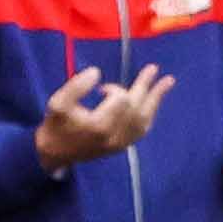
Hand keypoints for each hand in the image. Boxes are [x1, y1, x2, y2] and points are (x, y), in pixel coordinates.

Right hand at [35, 65, 170, 166]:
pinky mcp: (122, 147)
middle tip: (154, 68)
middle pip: (138, 108)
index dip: (115, 89)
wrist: (55, 154)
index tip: (102, 89)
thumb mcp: (58, 102)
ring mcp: (120, 143)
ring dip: (155, 99)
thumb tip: (97, 72)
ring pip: (144, 120)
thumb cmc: (56, 126)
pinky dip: (149, 114)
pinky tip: (154, 102)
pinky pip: (142, 130)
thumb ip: (76, 86)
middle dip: (145, 86)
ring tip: (167, 82)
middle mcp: (114, 136)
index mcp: (99, 126)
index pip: (121, 100)